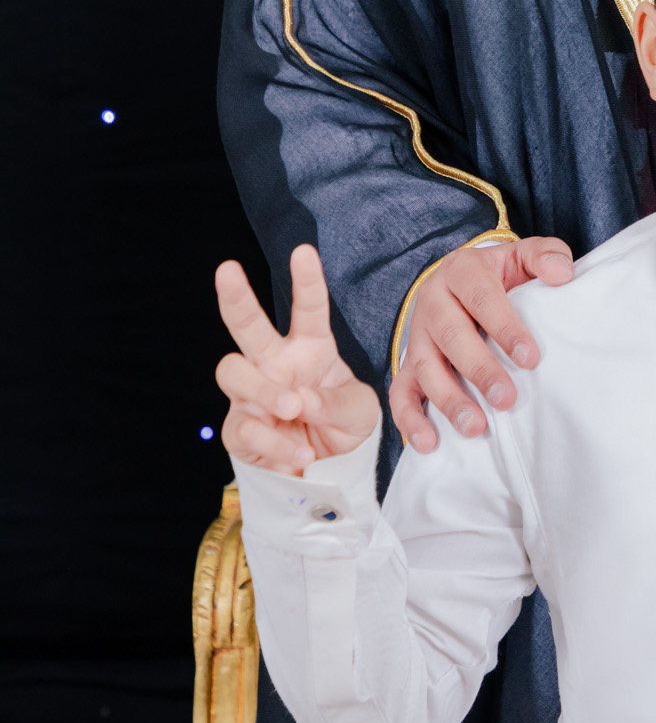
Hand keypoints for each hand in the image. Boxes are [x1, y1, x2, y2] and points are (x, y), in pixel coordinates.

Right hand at [215, 244, 379, 474]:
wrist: (327, 470)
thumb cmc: (343, 424)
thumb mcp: (361, 411)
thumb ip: (338, 402)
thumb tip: (300, 399)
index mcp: (311, 348)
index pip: (309, 309)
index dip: (307, 280)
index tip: (304, 251)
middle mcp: (276, 363)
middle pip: (247, 324)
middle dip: (236, 296)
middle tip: (227, 269)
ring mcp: (253, 393)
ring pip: (234, 371)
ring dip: (264, 390)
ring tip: (292, 407)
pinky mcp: (240, 428)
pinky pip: (244, 427)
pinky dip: (274, 442)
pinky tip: (297, 452)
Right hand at [389, 236, 573, 449]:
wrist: (463, 282)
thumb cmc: (500, 276)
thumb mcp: (522, 256)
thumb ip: (546, 256)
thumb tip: (562, 275)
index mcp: (461, 271)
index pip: (481, 297)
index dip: (505, 327)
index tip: (531, 358)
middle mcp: (433, 301)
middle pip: (450, 335)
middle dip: (479, 369)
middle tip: (507, 399)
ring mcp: (417, 335)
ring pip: (425, 368)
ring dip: (449, 399)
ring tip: (476, 427)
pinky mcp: (408, 364)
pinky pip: (400, 393)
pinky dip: (410, 419)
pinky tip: (429, 443)